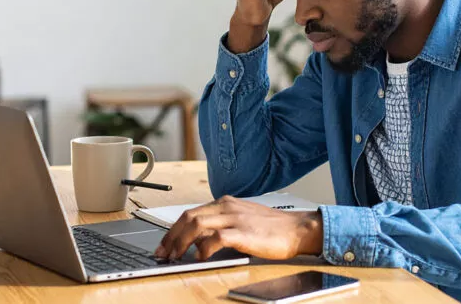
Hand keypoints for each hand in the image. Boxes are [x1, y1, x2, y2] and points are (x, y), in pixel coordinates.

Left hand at [154, 195, 322, 260]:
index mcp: (225, 203)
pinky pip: (217, 237)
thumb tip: (198, 239)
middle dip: (171, 236)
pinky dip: (204, 247)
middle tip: (162, 253)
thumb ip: (221, 224)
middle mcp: (227, 207)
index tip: (164, 244)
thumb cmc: (272, 228)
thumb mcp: (242, 219)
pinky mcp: (244, 233)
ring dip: (181, 242)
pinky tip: (200, 257)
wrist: (297, 229)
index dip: (173, 229)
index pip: (190, 213)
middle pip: (188, 217)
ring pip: (197, 225)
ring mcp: (235, 219)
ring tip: (175, 256)